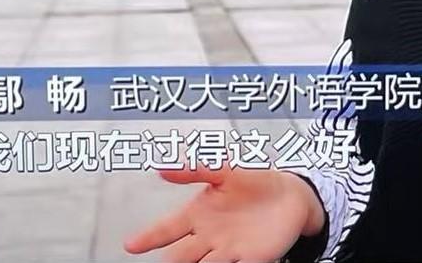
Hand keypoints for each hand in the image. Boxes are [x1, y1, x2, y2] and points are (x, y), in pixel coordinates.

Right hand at [123, 165, 324, 262]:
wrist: (290, 194)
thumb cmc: (254, 180)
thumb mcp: (225, 170)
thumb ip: (195, 169)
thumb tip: (162, 168)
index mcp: (197, 214)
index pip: (166, 229)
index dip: (148, 237)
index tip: (130, 245)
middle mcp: (208, 237)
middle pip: (181, 256)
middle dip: (169, 262)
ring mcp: (227, 250)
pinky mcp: (250, 259)